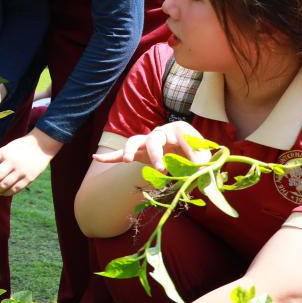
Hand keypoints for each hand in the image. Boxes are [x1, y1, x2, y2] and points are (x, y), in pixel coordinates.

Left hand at [0, 129, 61, 196]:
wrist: (42, 144)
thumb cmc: (19, 147)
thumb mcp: (5, 149)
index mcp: (2, 152)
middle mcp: (10, 161)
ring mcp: (20, 170)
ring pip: (3, 186)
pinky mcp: (29, 178)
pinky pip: (15, 189)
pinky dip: (7, 193)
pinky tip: (3, 193)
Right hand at [93, 122, 209, 169]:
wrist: (188, 152)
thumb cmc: (196, 153)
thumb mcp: (205, 157)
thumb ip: (204, 163)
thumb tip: (203, 173)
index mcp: (180, 129)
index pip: (182, 138)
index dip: (190, 151)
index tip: (198, 165)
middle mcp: (161, 132)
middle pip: (154, 139)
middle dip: (156, 153)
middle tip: (161, 168)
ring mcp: (147, 142)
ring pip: (134, 141)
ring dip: (129, 150)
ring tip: (126, 160)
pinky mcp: (138, 152)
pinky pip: (120, 152)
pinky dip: (109, 156)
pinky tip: (96, 157)